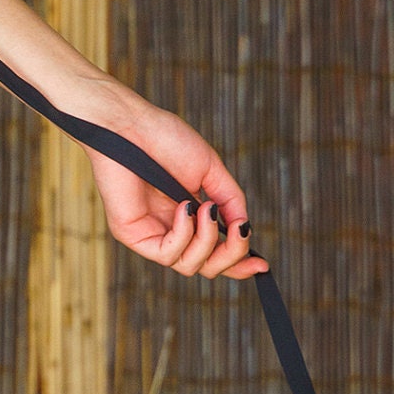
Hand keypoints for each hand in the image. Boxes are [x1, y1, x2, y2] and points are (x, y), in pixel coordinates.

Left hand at [85, 92, 270, 282]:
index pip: (214, 253)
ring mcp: (151, 235)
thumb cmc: (166, 140)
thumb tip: (245, 227)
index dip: (239, 263)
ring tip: (206, 207)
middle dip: (231, 256)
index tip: (262, 264)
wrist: (131, 126)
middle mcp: (170, 230)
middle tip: (239, 231)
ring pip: (190, 266)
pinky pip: (167, 255)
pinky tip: (186, 208)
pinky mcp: (133, 236)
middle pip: (206, 267)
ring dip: (208, 240)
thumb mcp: (210, 171)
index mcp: (189, 217)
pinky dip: (185, 234)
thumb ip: (230, 201)